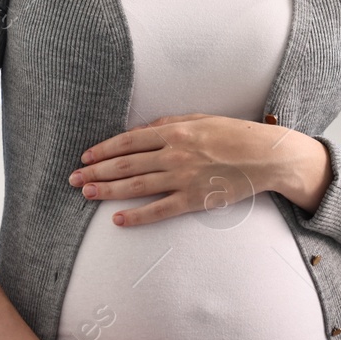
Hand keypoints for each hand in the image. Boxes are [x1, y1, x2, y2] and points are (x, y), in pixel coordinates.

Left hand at [68, 113, 330, 224]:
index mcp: (175, 131)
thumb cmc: (234, 134)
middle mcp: (175, 154)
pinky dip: (138, 216)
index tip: (85, 157)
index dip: (103, 150)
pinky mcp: (195, 200)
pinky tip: (118, 220)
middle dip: (96, 172)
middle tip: (74, 179)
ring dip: (108, 191)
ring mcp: (184, 178)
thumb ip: (168, 124)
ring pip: (137, 186)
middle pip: (126, 164)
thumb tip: (139, 131)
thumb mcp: (200, 119)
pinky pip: (160, 210)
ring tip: (86, 194)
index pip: (128, 141)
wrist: (267, 156)